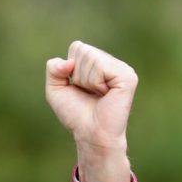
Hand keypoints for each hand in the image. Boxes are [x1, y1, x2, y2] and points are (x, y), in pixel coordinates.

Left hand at [46, 41, 137, 181]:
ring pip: (91, 58)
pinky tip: (105, 95)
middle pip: (82, 50)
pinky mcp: (128, 76)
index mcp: (99, 62)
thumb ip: (53, 68)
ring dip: (87, 81)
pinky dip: (96, 83)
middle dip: (78, 75)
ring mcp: (122, 68)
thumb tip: (69, 62)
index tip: (80, 88)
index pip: (77, 47)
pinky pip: (100, 67)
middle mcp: (112, 63)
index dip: (70, 70)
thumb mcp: (56, 89)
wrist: (90, 134)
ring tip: (98, 95)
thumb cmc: (76, 114)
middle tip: (89, 93)